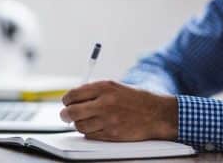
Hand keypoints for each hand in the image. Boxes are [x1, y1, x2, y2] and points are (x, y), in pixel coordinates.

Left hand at [60, 80, 177, 141]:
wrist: (157, 114)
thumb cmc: (135, 99)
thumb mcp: (114, 86)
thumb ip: (93, 91)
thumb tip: (72, 99)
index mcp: (104, 87)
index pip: (73, 94)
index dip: (66, 100)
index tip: (67, 102)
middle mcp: (104, 102)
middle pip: (72, 112)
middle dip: (65, 114)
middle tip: (66, 115)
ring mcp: (108, 120)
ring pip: (79, 126)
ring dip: (78, 124)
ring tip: (85, 120)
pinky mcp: (111, 134)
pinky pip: (90, 135)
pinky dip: (89, 132)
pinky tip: (95, 126)